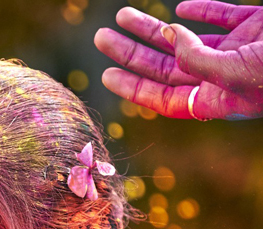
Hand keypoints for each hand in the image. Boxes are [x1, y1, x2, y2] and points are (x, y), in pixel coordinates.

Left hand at [94, 1, 262, 119]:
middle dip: (131, 53)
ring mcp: (239, 50)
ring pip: (187, 39)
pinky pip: (223, 17)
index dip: (133, 88)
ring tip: (123, 15)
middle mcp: (222, 77)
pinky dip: (202, 11)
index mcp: (216, 100)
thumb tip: (169, 36)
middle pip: (165, 67)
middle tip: (101, 38)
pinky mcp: (257, 25)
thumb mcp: (236, 74)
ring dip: (153, 29)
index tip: (106, 75)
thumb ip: (198, 60)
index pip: (163, 98)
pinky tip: (179, 8)